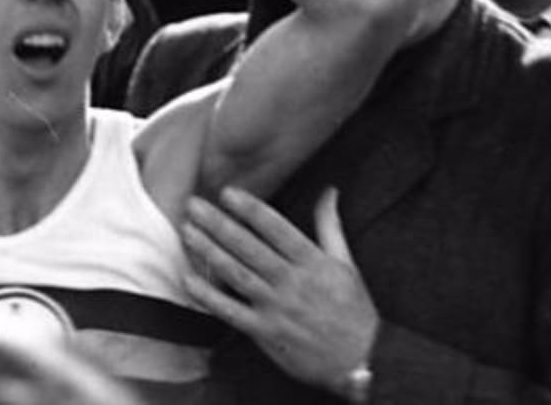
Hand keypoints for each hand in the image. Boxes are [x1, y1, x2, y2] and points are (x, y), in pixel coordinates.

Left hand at [182, 187, 377, 390]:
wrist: (362, 359)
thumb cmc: (353, 310)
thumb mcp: (346, 263)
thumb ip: (330, 225)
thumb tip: (329, 191)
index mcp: (312, 262)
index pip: (276, 228)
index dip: (250, 209)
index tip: (227, 192)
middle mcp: (292, 282)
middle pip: (249, 247)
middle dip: (219, 224)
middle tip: (194, 205)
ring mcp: (277, 308)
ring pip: (237, 274)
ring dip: (209, 251)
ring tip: (188, 231)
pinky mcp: (266, 333)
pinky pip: (231, 312)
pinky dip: (209, 297)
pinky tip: (188, 279)